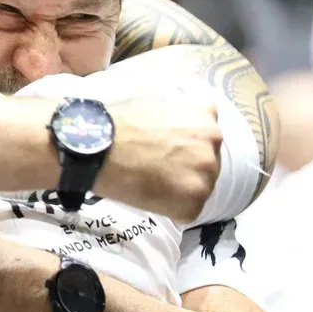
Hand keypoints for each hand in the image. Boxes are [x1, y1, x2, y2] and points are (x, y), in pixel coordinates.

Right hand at [101, 93, 221, 221]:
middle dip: (187, 166)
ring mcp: (206, 173)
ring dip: (181, 188)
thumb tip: (173, 126)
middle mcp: (213, 142)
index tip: (170, 149)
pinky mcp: (194, 202)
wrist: (99, 150)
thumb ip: (176, 113)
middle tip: (160, 168)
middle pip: (207, 161)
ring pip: (200, 186)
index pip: (207, 134)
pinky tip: (151, 196)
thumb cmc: (118, 123)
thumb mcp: (154, 101)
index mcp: (205, 115)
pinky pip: (188, 210)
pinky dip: (171, 208)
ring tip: (153, 184)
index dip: (187, 144)